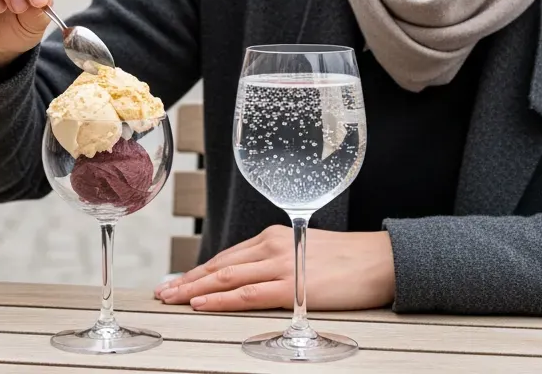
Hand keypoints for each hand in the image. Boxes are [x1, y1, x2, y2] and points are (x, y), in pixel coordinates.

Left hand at [154, 226, 394, 312]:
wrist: (380, 260)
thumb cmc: (348, 261)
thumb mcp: (306, 253)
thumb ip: (281, 262)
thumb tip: (258, 279)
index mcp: (275, 237)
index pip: (227, 257)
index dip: (199, 271)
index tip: (176, 281)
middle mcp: (272, 246)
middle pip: (219, 266)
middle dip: (187, 280)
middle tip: (161, 292)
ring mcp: (280, 264)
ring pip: (225, 278)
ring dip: (193, 289)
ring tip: (171, 299)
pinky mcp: (291, 285)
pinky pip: (246, 293)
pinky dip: (219, 299)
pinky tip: (201, 303)